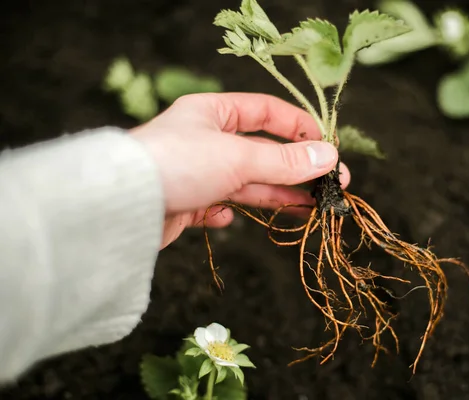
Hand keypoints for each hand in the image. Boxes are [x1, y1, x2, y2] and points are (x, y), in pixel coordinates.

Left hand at [130, 92, 350, 247]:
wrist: (118, 207)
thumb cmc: (177, 164)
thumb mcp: (238, 157)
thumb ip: (284, 160)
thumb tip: (329, 157)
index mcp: (213, 112)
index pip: (267, 112)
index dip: (300, 127)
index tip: (328, 148)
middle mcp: (203, 139)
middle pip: (260, 151)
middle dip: (295, 168)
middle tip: (330, 185)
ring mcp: (193, 172)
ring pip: (244, 182)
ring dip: (275, 194)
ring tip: (309, 207)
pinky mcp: (182, 202)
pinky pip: (214, 206)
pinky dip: (227, 213)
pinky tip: (230, 219)